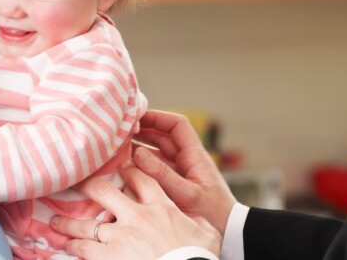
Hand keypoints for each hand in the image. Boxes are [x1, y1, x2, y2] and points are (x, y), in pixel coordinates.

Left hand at [51, 168, 221, 258]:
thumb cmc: (199, 256)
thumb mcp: (206, 233)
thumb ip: (199, 223)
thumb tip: (203, 221)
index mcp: (161, 206)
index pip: (141, 178)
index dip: (128, 170)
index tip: (120, 167)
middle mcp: (136, 216)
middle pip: (104, 191)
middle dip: (88, 187)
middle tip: (78, 184)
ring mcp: (120, 236)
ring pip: (87, 224)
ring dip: (69, 223)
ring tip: (56, 222)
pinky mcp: (109, 257)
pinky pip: (84, 248)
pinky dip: (74, 247)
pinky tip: (67, 245)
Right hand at [133, 110, 236, 233]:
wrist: (228, 231)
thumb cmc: (213, 213)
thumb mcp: (188, 194)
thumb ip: (163, 174)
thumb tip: (138, 153)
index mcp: (196, 156)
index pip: (177, 126)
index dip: (159, 117)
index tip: (138, 117)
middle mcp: (188, 159)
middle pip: (164, 137)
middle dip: (143, 131)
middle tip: (121, 132)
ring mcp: (180, 171)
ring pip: (157, 152)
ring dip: (139, 148)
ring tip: (119, 147)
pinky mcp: (175, 184)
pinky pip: (155, 169)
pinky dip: (141, 166)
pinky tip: (125, 166)